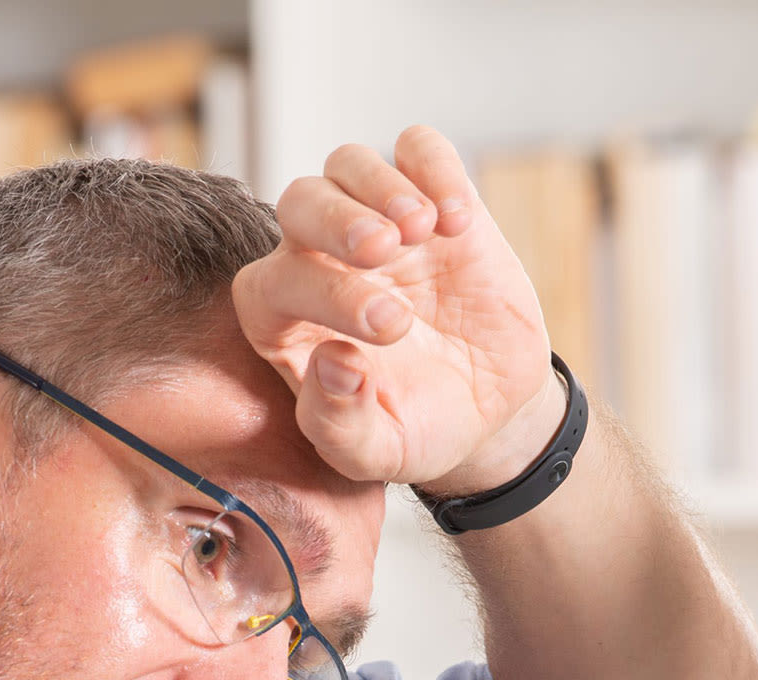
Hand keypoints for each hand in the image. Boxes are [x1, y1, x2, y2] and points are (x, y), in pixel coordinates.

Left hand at [232, 127, 567, 496]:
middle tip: (387, 252)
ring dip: (380, 185)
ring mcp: (376, 225)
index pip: (271, 286)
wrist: (486, 412)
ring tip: (423, 230)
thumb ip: (339, 422)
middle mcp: (320, 263)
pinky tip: (457, 221)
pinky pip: (417, 149)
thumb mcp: (376, 451)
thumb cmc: (416, 431)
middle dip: (336, 219)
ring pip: (349, 164)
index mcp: (286, 324)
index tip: (388, 328)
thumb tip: (331, 359)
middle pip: (300, 204)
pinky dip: (434, 167)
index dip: (319, 292)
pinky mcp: (431, 201)